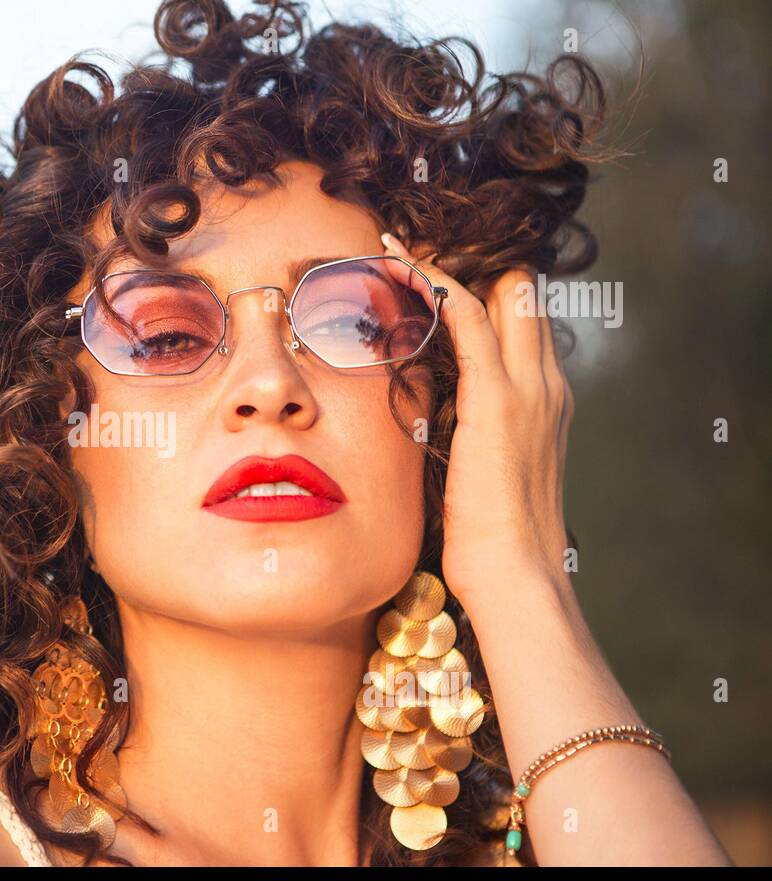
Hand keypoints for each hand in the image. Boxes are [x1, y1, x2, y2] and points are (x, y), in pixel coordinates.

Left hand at [381, 233, 573, 611]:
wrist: (517, 576)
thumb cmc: (491, 542)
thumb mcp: (481, 476)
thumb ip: (466, 439)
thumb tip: (426, 429)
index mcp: (545, 401)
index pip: (523, 319)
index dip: (481, 289)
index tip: (425, 279)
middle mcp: (546, 383)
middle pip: (520, 291)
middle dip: (466, 265)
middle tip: (404, 254)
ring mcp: (528, 388)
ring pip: (499, 289)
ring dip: (442, 264)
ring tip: (390, 249)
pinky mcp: (497, 398)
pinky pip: (466, 314)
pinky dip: (432, 283)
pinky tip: (396, 267)